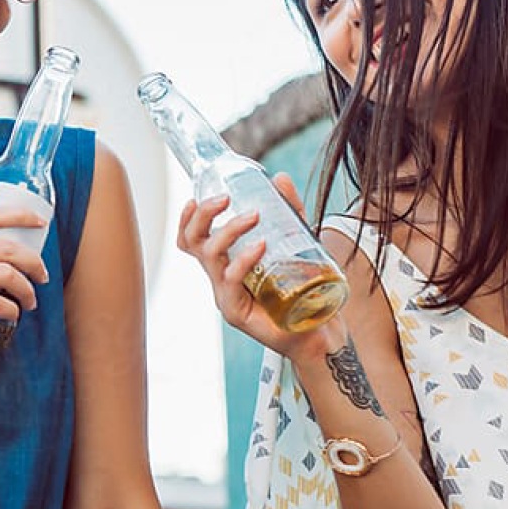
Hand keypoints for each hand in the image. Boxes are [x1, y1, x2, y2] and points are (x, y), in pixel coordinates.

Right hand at [175, 173, 335, 358]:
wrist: (319, 330)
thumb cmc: (304, 289)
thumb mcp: (297, 241)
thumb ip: (288, 211)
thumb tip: (280, 178)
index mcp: (226, 262)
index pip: (193, 239)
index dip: (188, 218)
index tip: (198, 197)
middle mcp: (220, 277)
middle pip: (193, 242)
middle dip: (203, 215)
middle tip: (224, 198)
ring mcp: (226, 295)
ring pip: (210, 256)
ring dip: (228, 230)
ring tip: (253, 216)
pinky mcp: (236, 312)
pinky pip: (230, 281)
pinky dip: (243, 259)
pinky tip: (261, 246)